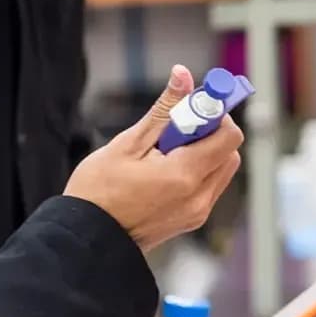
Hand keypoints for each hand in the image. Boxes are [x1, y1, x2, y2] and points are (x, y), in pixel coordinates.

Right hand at [64, 65, 242, 252]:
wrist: (86, 241)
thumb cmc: (98, 193)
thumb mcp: (128, 144)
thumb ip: (164, 110)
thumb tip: (183, 75)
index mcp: (185, 176)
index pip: (229, 136)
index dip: (215, 113)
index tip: (194, 105)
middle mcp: (199, 197)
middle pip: (229, 152)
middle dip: (210, 131)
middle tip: (176, 127)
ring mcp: (197, 212)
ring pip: (221, 169)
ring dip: (204, 151)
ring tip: (165, 151)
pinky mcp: (191, 220)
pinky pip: (209, 186)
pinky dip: (197, 170)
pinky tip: (165, 169)